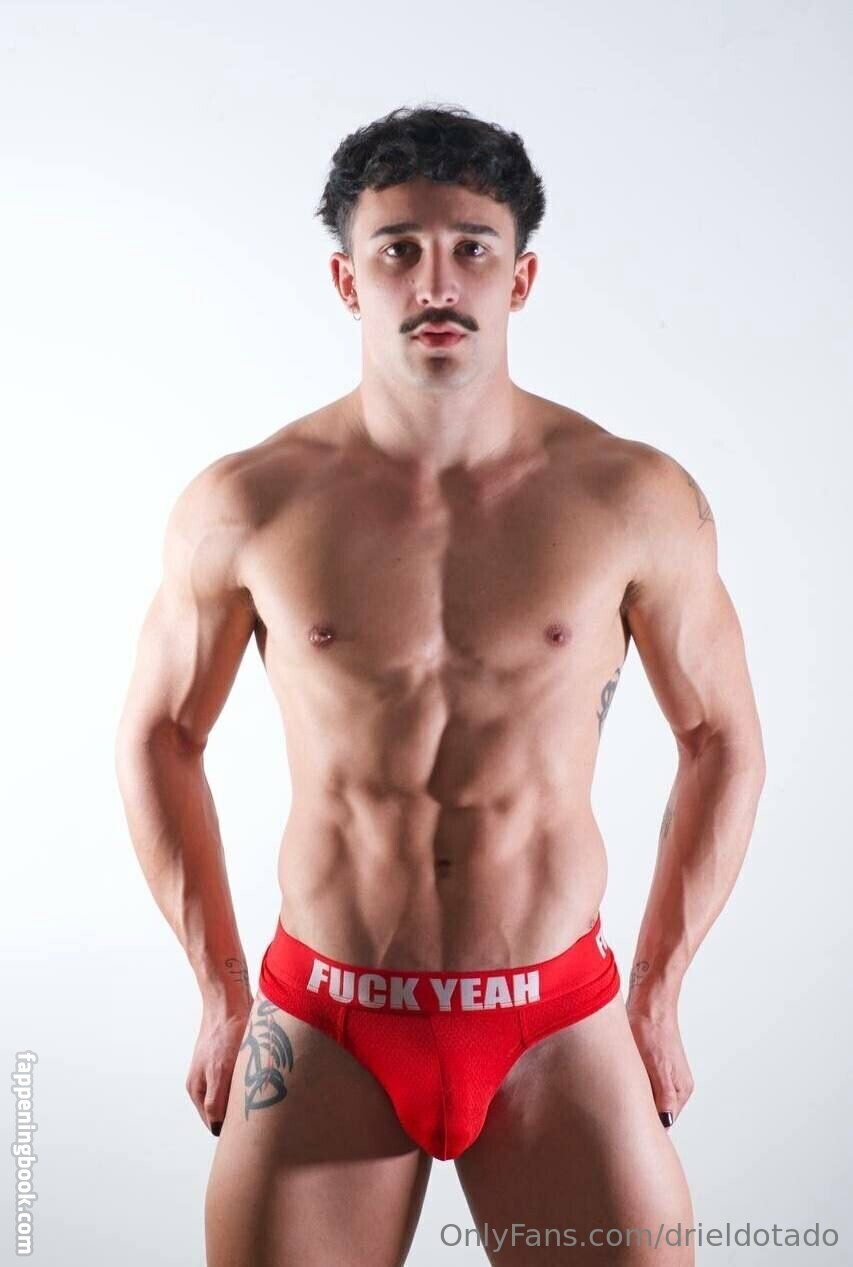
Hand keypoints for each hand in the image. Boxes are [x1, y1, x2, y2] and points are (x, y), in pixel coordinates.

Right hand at [186, 998, 252, 1135]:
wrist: (229, 1001)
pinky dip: (255, 1081)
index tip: (250, 1133)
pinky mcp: (234, 1059)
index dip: (231, 1129)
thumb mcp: (218, 1073)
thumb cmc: (223, 1035)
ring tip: (264, 1093)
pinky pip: (245, 1079)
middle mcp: (207, 1082)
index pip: (213, 1122)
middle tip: (262, 1114)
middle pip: (226, 1109)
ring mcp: (220, 1069)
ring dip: (250, 1096)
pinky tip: (266, 1076)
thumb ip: (215, 1102)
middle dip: (243, 1112)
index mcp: (197, 1090)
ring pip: (237, 1094)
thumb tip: (217, 1127)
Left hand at [626, 1002, 693, 1127]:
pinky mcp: (652, 1063)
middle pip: (655, 1111)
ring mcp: (663, 1074)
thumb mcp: (657, 1067)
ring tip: (619, 1087)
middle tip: (618, 1106)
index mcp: (680, 1091)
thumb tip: (667, 1121)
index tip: (627, 1123)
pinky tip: (620, 1075)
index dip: (645, 1124)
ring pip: (646, 1096)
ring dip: (633, 1095)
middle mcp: (675, 1086)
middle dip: (638, 1110)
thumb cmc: (652, 1030)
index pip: (663, 1122)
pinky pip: (641, 1082)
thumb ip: (664, 1097)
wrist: (649, 1001)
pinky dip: (630, 1081)